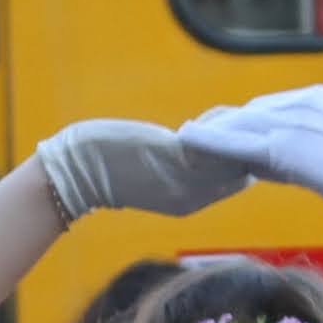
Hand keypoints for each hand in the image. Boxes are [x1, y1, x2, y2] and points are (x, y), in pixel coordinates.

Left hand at [33, 118, 255, 222]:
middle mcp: (195, 196)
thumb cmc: (111, 167)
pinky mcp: (176, 156)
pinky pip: (213, 134)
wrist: (77, 172)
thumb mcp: (160, 177)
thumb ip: (188, 168)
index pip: (241, 178)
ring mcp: (188, 178)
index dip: (246, 154)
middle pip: (244, 164)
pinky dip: (212, 122)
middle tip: (234, 120)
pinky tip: (192, 122)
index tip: (239, 134)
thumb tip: (210, 143)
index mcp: (191, 203)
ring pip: (233, 147)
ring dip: (229, 127)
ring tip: (211, 119)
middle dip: (244, 139)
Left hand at [176, 88, 322, 250]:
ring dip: (208, 135)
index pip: (266, 110)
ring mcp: (298, 122)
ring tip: (179, 143)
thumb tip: (269, 165)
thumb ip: (303, 156)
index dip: (235, 125)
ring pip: (240, 125)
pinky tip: (189, 146)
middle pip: (247, 113)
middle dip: (216, 127)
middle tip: (187, 139)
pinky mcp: (292, 146)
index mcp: (319, 101)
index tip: (211, 136)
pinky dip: (212, 144)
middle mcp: (305, 102)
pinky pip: (241, 144)